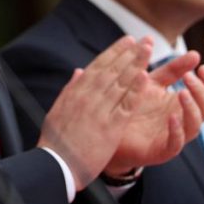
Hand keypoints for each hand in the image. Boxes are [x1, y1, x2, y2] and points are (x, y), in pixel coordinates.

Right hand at [38, 36, 151, 189]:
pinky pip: (125, 104)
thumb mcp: (58, 110)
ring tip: (148, 50)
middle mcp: (87, 96)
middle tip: (143, 39)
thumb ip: (70, 90)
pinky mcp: (110, 126)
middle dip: (129, 53)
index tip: (127, 41)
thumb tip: (78, 72)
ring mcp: (99, 110)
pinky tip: (145, 77)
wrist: (55, 163)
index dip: (114, 52)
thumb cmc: (55, 141)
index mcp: (75, 92)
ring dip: (135, 64)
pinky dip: (135, 89)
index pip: (98, 66)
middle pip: (112, 69)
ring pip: (120, 82)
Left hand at [104, 53, 203, 174]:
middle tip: (188, 77)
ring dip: (191, 108)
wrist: (107, 129)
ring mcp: (173, 135)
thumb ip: (171, 70)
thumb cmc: (132, 104)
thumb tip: (194, 53)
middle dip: (201, 91)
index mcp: (183, 103)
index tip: (202, 66)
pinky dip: (177, 131)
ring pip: (195, 126)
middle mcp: (183, 120)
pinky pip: (176, 143)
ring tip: (182, 92)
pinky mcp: (161, 150)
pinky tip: (172, 117)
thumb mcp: (152, 82)